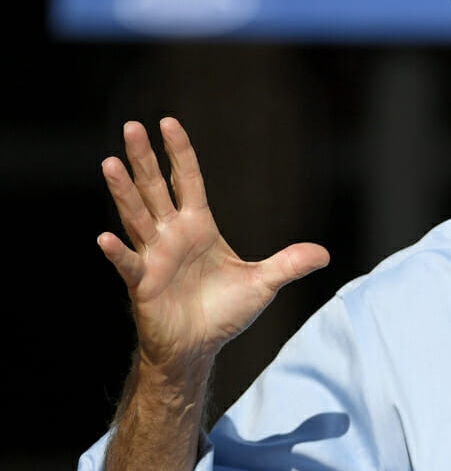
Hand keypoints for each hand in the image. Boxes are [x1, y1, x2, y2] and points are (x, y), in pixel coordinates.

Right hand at [97, 118, 329, 378]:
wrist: (198, 347)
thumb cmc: (223, 312)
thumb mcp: (263, 284)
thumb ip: (289, 264)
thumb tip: (325, 254)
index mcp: (199, 228)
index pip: (188, 181)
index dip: (179, 153)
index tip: (168, 123)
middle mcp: (172, 235)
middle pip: (156, 189)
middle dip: (145, 159)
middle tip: (132, 126)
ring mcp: (155, 257)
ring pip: (137, 216)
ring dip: (124, 191)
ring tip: (110, 162)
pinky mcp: (143, 283)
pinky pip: (129, 264)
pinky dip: (118, 251)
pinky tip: (106, 237)